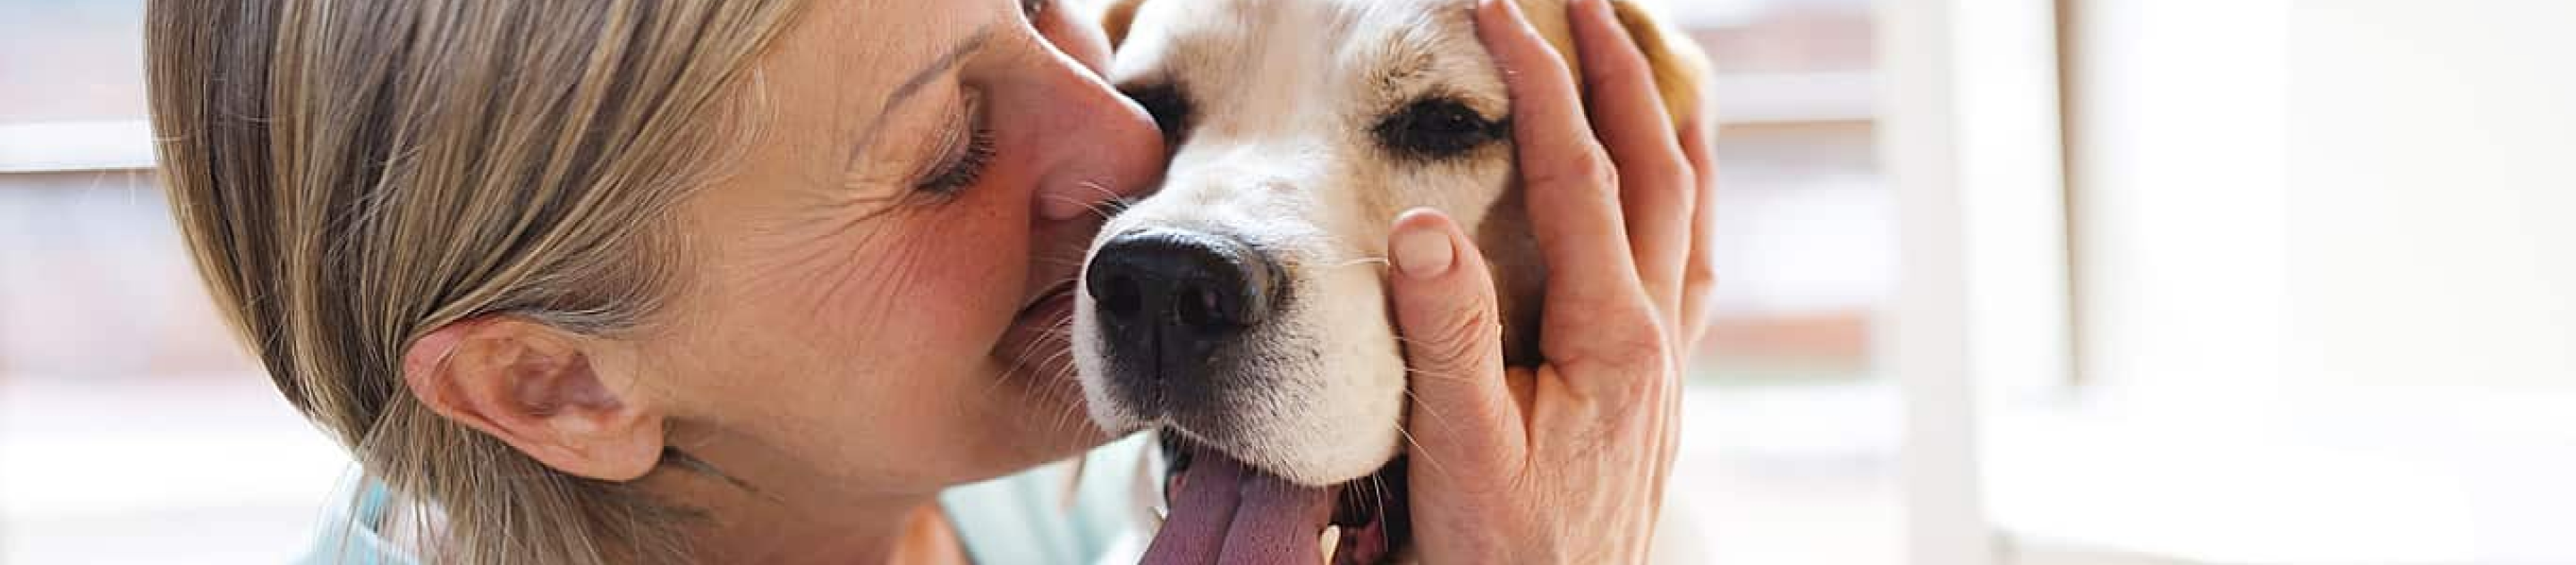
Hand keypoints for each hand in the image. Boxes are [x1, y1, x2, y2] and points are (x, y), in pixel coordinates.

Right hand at [1387, 0, 1717, 561]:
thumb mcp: (1460, 452)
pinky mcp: (1656, 392)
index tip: (1497, 9)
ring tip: (1645, 55)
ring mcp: (1667, 365)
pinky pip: (1687, 265)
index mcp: (1612, 339)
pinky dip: (1679, 200)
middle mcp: (1656, 340)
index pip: (1579, 176)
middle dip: (1617, 70)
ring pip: (1687, 211)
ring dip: (1665, 122)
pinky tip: (1665, 188)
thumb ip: (1448, 339)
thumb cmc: (1499, 557)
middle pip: (1655, 170)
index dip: (1541, 82)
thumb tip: (1425, 225)